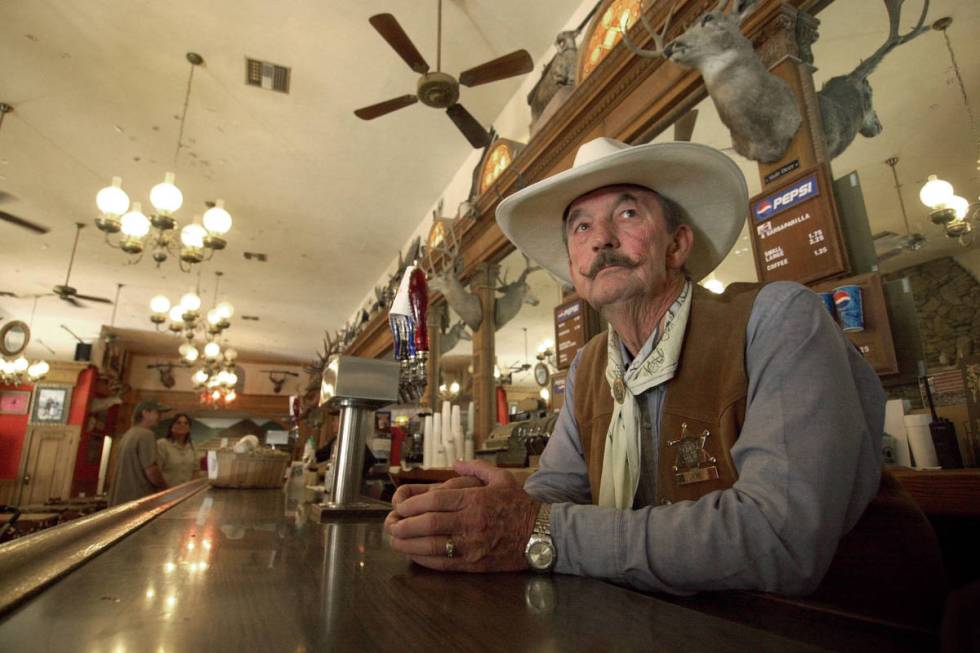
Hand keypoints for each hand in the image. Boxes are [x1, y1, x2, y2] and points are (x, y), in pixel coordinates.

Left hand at [385, 460, 539, 571]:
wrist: (542, 534)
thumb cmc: (521, 505)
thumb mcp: (502, 478)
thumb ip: (476, 467)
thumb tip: (456, 461)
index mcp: (474, 499)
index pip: (435, 500)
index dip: (412, 504)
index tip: (399, 506)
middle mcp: (470, 522)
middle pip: (428, 523)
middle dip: (404, 524)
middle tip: (390, 524)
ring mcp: (472, 544)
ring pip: (432, 545)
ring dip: (408, 544)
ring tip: (394, 541)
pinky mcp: (474, 563)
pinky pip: (444, 563)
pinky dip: (425, 560)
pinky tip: (414, 555)